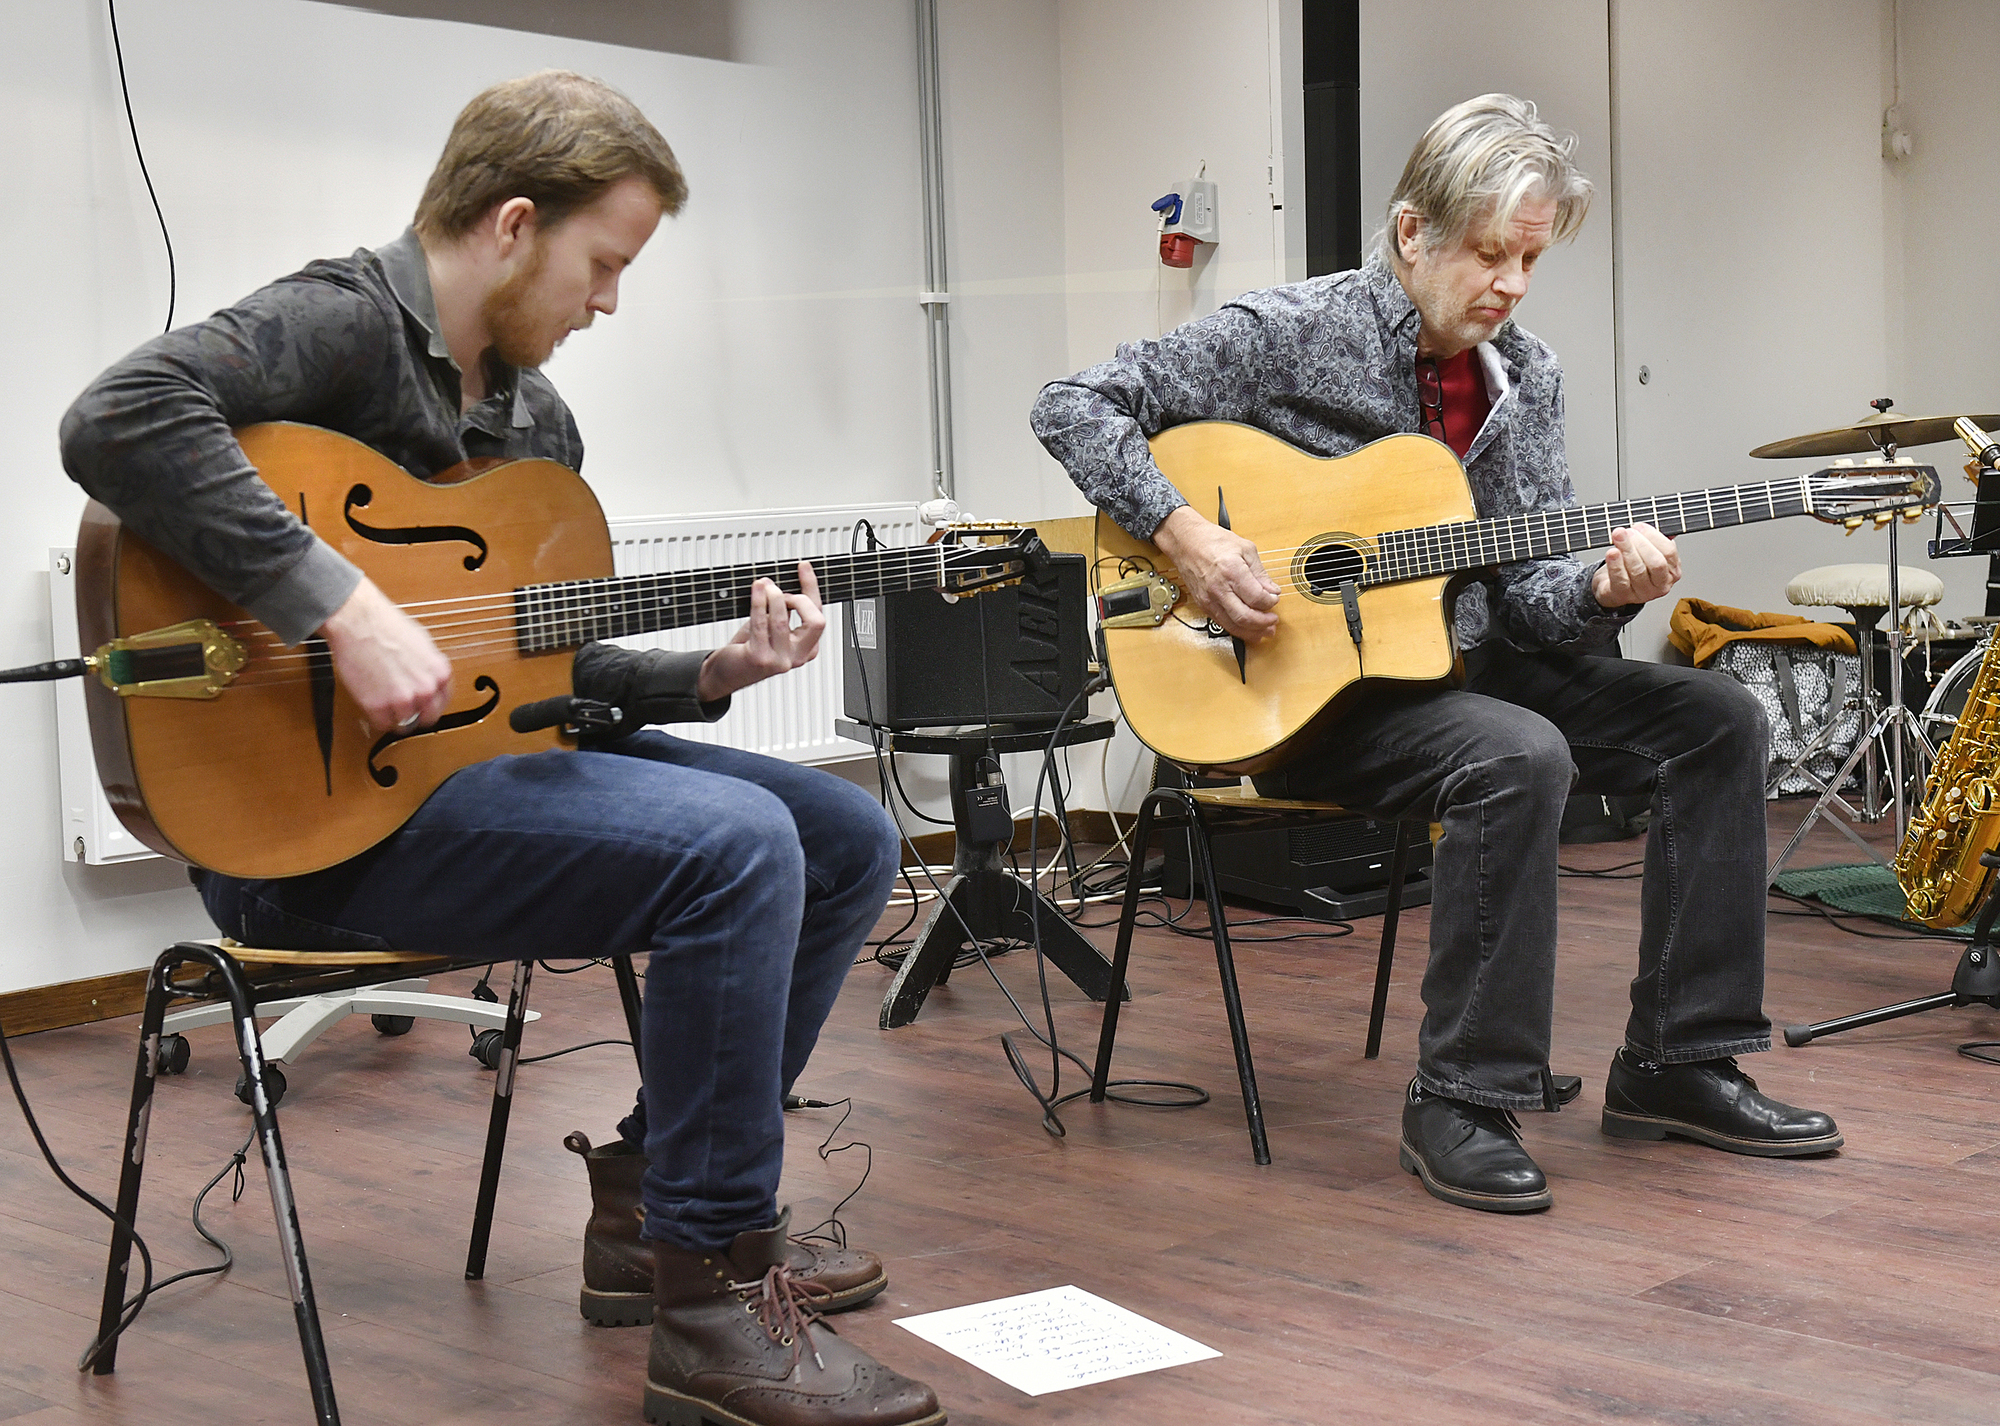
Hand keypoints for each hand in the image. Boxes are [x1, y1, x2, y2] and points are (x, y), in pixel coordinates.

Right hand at [317, 577, 452, 731]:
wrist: (359, 621)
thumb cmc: (387, 626)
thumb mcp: (423, 644)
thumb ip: (430, 668)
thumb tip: (430, 681)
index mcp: (440, 673)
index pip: (443, 704)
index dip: (429, 706)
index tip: (421, 706)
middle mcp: (426, 689)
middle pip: (426, 719)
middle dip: (415, 715)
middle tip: (402, 708)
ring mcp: (403, 699)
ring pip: (404, 724)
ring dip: (394, 716)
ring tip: (384, 701)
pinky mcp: (378, 705)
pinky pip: (382, 724)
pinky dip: (377, 718)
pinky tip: (373, 704)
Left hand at [697, 560, 826, 700]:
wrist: (726, 673)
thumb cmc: (749, 650)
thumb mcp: (772, 627)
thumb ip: (782, 609)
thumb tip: (778, 583)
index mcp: (807, 648)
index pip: (817, 614)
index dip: (811, 587)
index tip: (803, 568)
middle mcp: (798, 656)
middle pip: (815, 622)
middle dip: (800, 599)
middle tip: (782, 591)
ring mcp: (780, 660)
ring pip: (783, 620)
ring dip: (773, 597)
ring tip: (764, 585)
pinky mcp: (760, 658)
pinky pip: (761, 623)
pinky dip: (759, 602)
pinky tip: (757, 590)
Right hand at [1152, 505, 1280, 639]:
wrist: (1185, 543)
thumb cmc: (1212, 541)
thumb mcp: (1245, 549)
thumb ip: (1260, 573)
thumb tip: (1272, 590)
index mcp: (1231, 571)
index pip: (1256, 598)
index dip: (1270, 602)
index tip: (1274, 598)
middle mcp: (1219, 589)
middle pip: (1245, 617)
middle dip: (1264, 623)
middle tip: (1273, 620)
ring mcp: (1209, 600)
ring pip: (1233, 626)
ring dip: (1252, 632)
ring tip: (1265, 630)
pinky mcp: (1204, 605)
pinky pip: (1223, 624)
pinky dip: (1238, 630)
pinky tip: (1248, 629)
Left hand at [1593, 522, 1681, 606]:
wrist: (1612, 587)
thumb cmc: (1632, 567)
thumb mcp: (1647, 552)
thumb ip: (1652, 540)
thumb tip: (1650, 526)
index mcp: (1672, 571)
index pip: (1669, 553)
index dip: (1654, 537)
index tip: (1639, 526)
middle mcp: (1661, 585)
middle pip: (1656, 563)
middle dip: (1641, 543)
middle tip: (1628, 532)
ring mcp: (1643, 593)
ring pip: (1637, 570)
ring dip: (1627, 549)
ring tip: (1618, 536)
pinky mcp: (1623, 596)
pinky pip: (1621, 579)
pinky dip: (1615, 564)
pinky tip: (1611, 553)